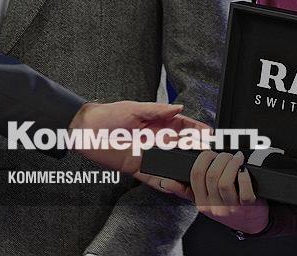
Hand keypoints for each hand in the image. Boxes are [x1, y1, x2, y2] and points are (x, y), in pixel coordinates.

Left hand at [68, 101, 208, 173]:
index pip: (184, 127)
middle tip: (211, 156)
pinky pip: (154, 179)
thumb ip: (158, 110)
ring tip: (199, 174)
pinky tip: (177, 187)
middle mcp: (156, 141)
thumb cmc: (108, 115)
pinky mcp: (137, 169)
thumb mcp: (135, 108)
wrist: (85, 130)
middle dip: (197, 151)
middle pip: (182, 147)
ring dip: (184, 169)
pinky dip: (165, 184)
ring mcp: (148, 156)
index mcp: (158, 124)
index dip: (198, 130)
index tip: (211, 133)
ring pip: (171, 165)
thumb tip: (179, 108)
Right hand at [138, 150, 269, 234]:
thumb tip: (165, 182)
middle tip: (227, 156)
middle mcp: (214, 206)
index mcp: (200, 201)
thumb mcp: (203, 201)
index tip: (211, 153)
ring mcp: (231, 208)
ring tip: (237, 159)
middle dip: (220, 158)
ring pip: (225, 182)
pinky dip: (245, 177)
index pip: (195, 175)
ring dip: (232, 164)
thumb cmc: (225, 207)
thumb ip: (184, 190)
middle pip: (212, 175)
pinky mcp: (248, 207)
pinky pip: (245, 191)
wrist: (250, 223)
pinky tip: (244, 170)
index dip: (204, 158)